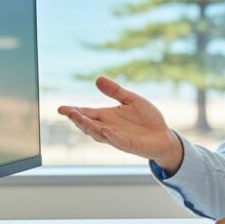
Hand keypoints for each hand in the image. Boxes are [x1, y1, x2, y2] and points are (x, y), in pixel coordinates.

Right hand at [57, 76, 182, 172]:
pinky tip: (105, 130)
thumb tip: (98, 78)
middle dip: (77, 119)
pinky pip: (118, 140)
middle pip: (88, 124)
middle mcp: (109, 128)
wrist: (164, 136)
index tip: (60, 108)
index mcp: (108, 116)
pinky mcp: (129, 145)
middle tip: (67, 112)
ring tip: (78, 118)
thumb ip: (115, 91)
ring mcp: (118, 137)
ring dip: (89, 126)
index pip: (87, 113)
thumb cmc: (147, 119)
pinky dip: (110, 135)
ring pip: (99, 133)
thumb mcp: (131, 100)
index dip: (74, 111)